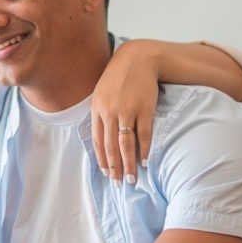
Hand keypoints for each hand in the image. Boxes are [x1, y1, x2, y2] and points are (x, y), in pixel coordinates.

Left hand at [92, 41, 157, 183]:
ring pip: (126, 144)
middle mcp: (109, 112)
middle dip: (114, 168)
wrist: (138, 58)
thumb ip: (100, 114)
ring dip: (128, 164)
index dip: (102, 159)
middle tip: (118, 184)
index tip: (106, 173)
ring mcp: (127, 111)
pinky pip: (143, 134)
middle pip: (111, 146)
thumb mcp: (102, 93)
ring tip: (131, 178)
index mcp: (97, 109)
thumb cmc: (119, 78)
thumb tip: (101, 138)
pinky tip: (144, 161)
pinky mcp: (144, 109)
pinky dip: (144, 149)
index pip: (97, 141)